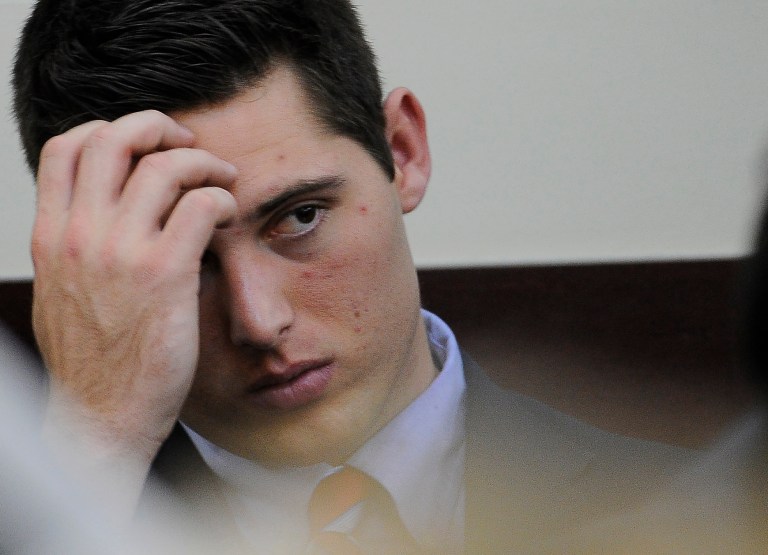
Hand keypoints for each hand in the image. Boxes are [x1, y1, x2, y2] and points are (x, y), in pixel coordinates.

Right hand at [32, 110, 235, 497]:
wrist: (100, 418)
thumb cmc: (91, 362)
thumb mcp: (61, 294)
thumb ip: (74, 249)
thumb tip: (100, 215)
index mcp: (52, 236)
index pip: (67, 147)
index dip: (110, 130)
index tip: (145, 146)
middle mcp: (81, 235)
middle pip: (115, 138)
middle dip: (160, 126)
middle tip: (191, 144)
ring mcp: (122, 252)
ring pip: (165, 165)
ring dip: (204, 163)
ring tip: (223, 182)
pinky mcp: (166, 274)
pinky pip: (201, 205)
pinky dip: (222, 199)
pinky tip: (228, 216)